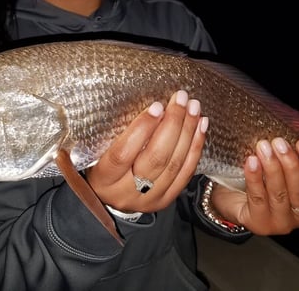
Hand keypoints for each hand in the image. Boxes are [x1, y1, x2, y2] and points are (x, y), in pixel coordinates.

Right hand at [85, 90, 207, 213]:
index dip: (142, 129)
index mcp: (104, 178)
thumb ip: (117, 134)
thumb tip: (149, 106)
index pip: (123, 153)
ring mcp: (149, 199)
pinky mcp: (166, 200)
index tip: (156, 106)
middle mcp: (127, 192)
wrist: (105, 199)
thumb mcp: (97, 151)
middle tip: (180, 99)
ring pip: (174, 164)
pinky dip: (196, 146)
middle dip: (172, 124)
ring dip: (188, 131)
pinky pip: (186, 172)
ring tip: (193, 107)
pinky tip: (201, 125)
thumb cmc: (100, 165)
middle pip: (155, 158)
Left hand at [211, 137, 298, 234]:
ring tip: (262, 148)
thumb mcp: (274, 162)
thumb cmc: (256, 178)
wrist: (229, 198)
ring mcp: (280, 221)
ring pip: (280, 194)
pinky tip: (251, 162)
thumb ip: (284, 149)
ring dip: (272, 168)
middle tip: (278, 143)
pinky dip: (254, 178)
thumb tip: (292, 122)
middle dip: (290, 163)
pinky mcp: (259, 223)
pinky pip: (258, 198)